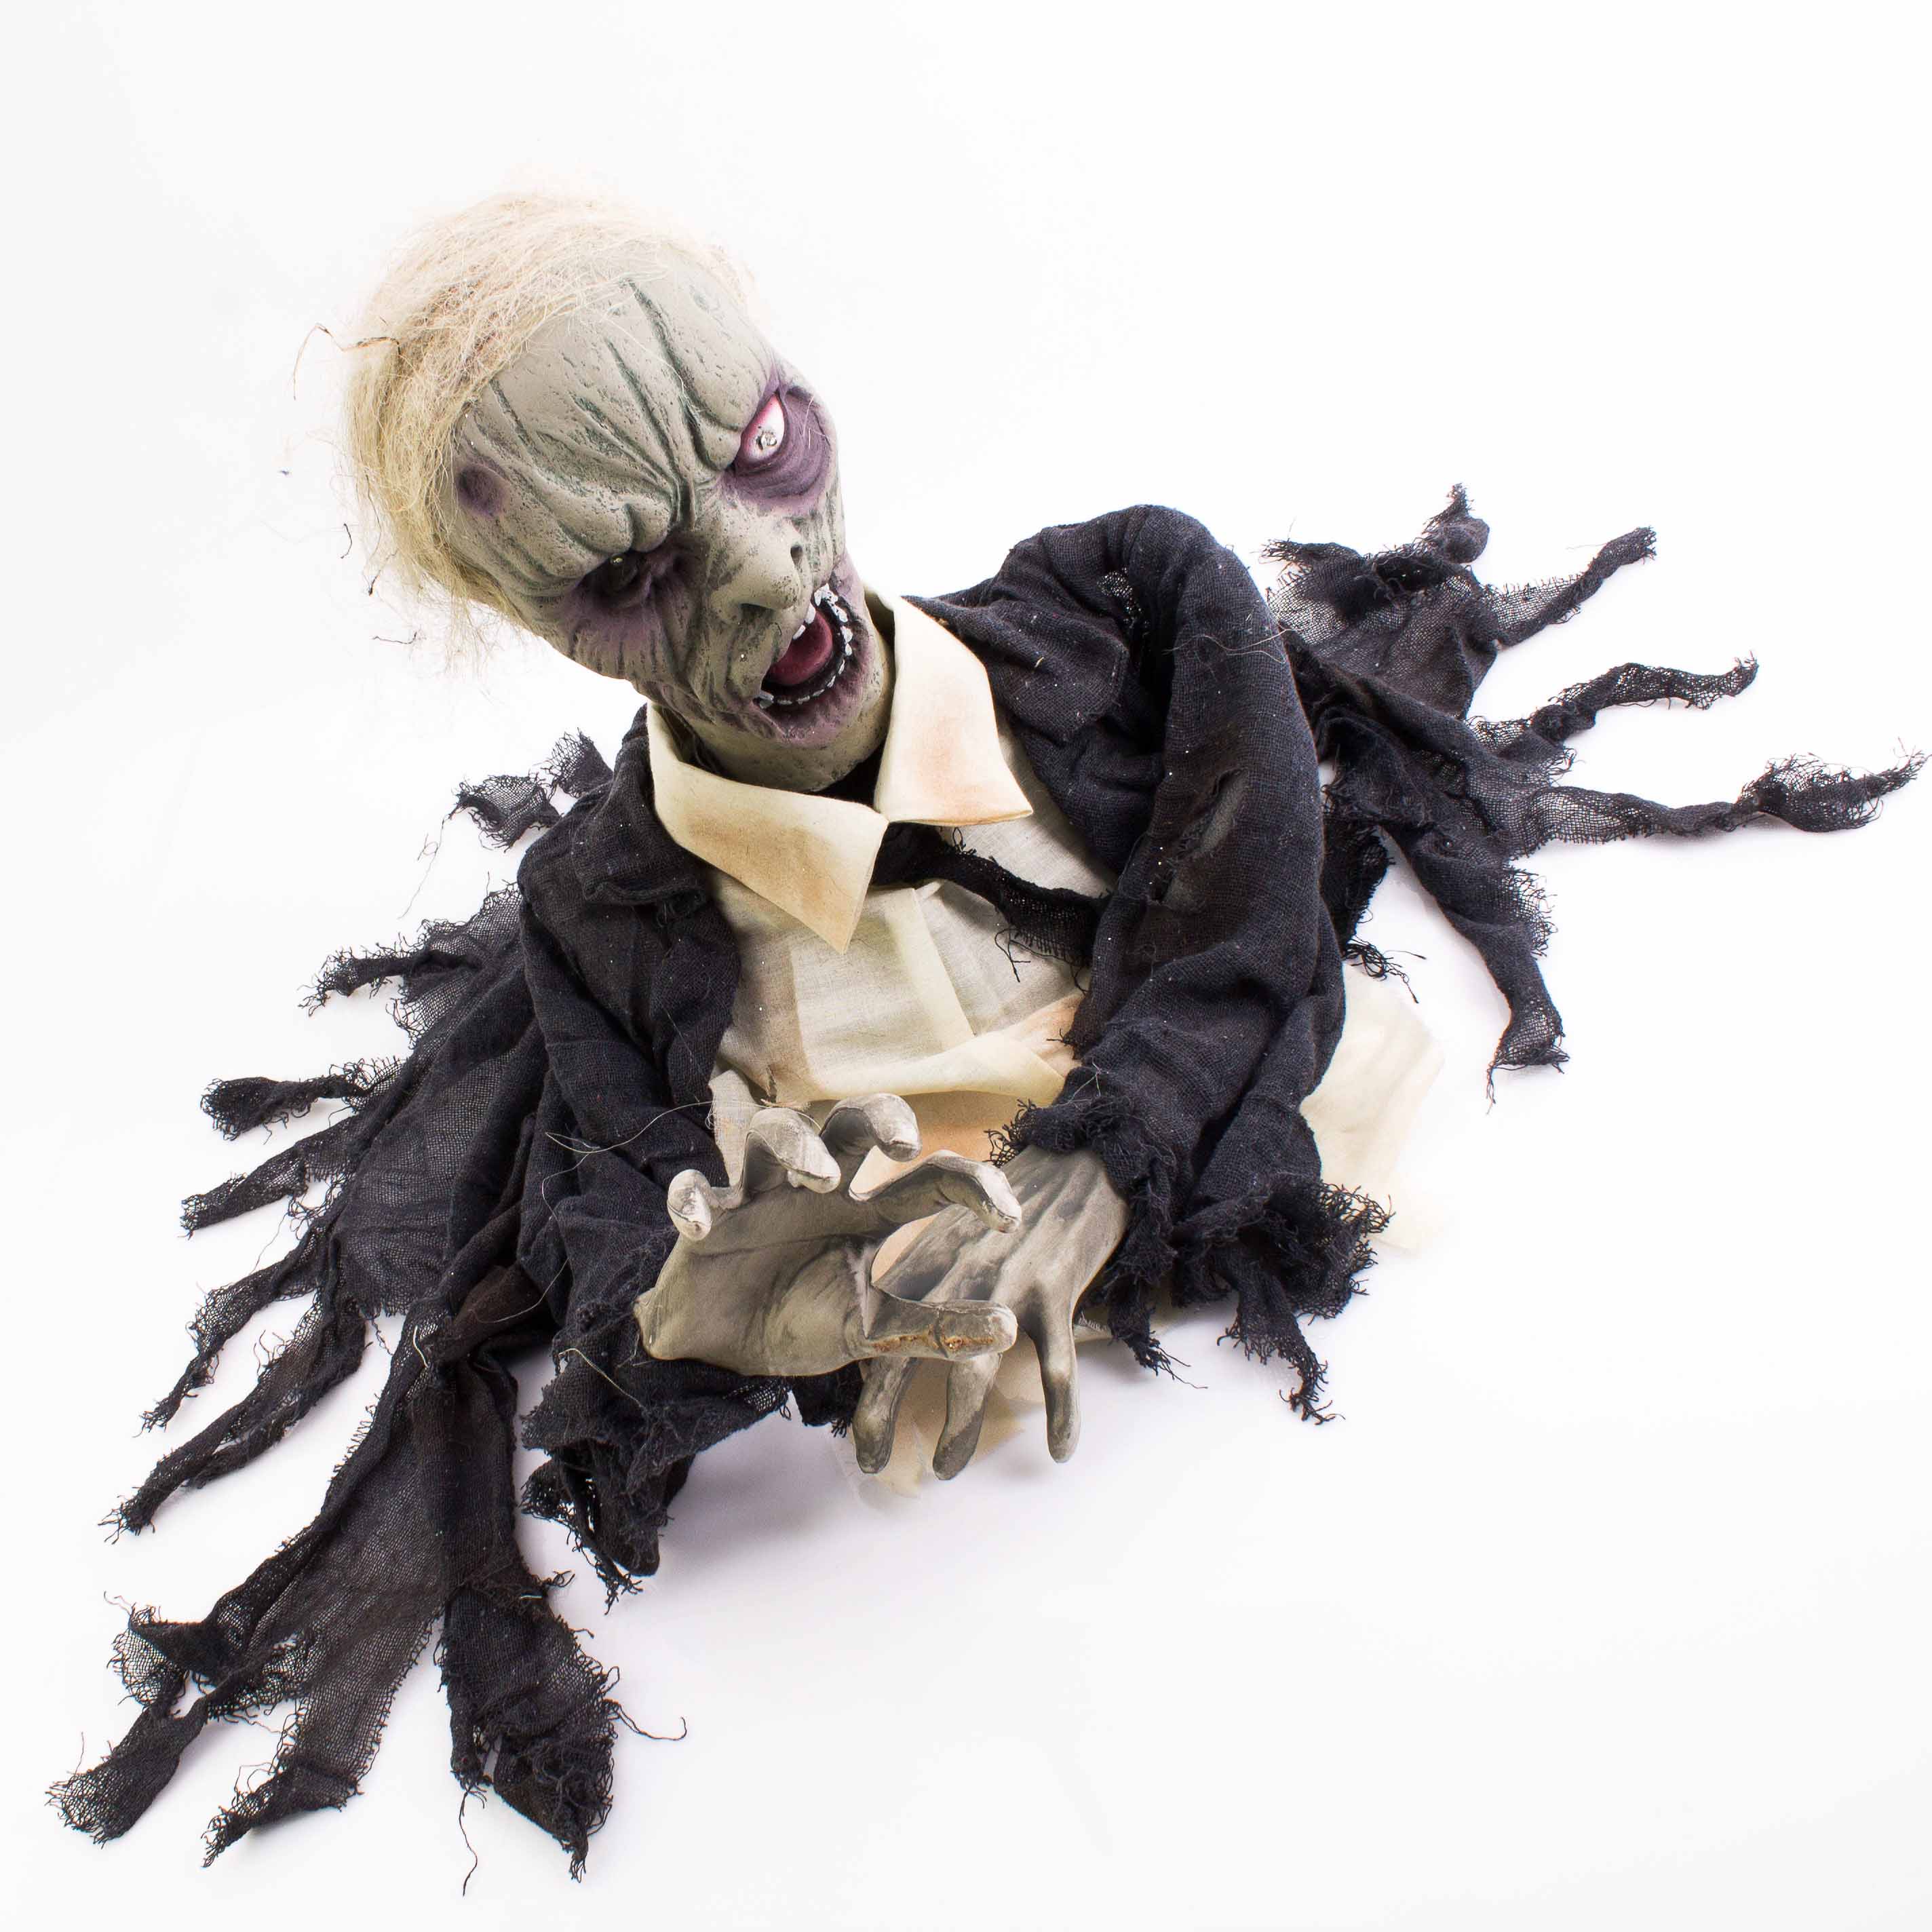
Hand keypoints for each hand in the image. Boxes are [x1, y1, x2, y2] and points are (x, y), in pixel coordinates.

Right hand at [636, 1095, 1022, 1377]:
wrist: (723, 1354)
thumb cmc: (800, 1321)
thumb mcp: (870, 1331)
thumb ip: (932, 1330)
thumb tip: (1009, 1329)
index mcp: (867, 1214)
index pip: (929, 1180)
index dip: (973, 1185)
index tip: (1009, 1218)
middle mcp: (819, 1189)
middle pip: (851, 1120)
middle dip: (880, 1116)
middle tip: (905, 1143)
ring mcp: (761, 1195)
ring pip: (773, 1132)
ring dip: (796, 1144)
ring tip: (820, 1178)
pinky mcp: (708, 1216)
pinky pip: (693, 1191)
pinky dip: (691, 1201)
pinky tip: (697, 1227)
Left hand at [853, 1145, 1129, 1478]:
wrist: (1074, 1168)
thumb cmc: (1009, 1219)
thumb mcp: (953, 1247)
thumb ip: (923, 1295)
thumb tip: (894, 1358)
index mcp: (922, 1266)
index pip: (875, 1334)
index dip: (863, 1391)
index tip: (860, 1445)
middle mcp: (951, 1278)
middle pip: (903, 1353)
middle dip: (881, 1413)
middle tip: (874, 1464)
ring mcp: (1002, 1284)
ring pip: (972, 1370)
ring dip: (957, 1427)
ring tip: (944, 1467)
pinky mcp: (1053, 1287)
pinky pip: (1057, 1364)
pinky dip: (1062, 1411)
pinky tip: (1061, 1450)